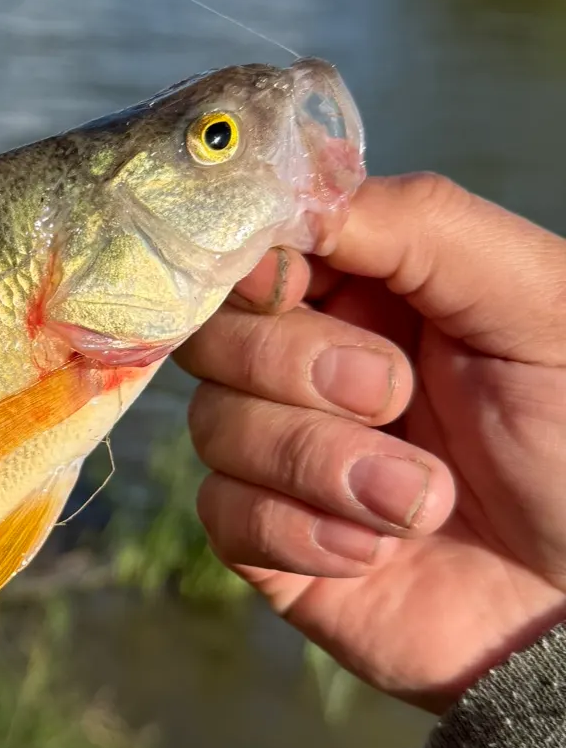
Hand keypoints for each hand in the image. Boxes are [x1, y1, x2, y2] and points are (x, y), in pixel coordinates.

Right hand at [175, 173, 565, 713]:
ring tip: (422, 502)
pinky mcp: (265, 537)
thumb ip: (424, 224)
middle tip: (396, 399)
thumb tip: (297, 196)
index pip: (253, 247)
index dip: (253, 263)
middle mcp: (306, 361)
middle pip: (213, 333)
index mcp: (367, 287)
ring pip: (213, 423)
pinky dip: (302, 531)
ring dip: (320, 464)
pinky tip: (377, 551)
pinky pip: (224, 512)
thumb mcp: (538, 304)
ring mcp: (279, 450)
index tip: (294, 286)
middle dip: (296, 367)